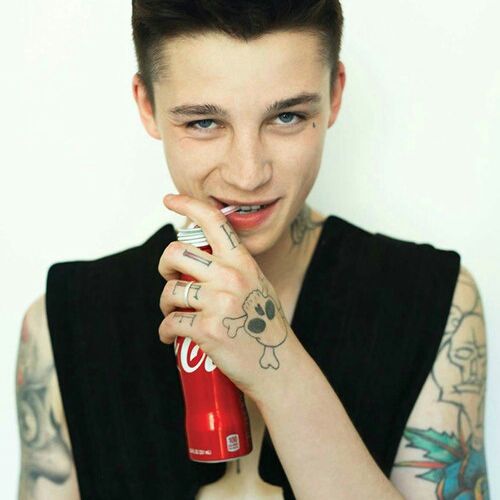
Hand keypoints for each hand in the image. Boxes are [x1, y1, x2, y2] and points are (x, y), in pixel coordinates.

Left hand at [158, 193, 293, 397]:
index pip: (213, 221)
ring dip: (165, 304)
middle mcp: (231, 276)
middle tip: (170, 278)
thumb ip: (233, 268)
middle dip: (164, 266)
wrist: (278, 365)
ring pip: (169, 292)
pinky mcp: (208, 330)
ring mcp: (219, 303)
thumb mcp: (256, 285)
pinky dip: (165, 332)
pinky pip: (170, 323)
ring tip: (173, 314)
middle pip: (175, 254)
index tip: (169, 200)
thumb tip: (201, 259)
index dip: (187, 204)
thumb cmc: (265, 325)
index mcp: (243, 262)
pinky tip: (171, 337)